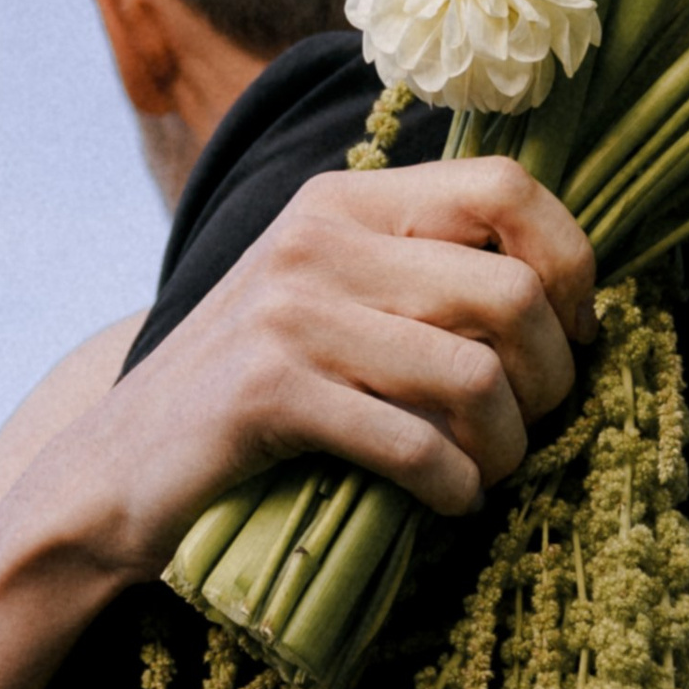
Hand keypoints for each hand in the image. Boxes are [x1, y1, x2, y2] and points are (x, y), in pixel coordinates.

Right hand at [52, 159, 598, 572]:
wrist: (115, 475)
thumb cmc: (253, 400)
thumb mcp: (331, 303)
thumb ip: (421, 276)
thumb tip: (570, 295)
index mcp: (344, 200)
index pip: (506, 185)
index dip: (571, 262)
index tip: (572, 334)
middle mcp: (318, 237)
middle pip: (512, 290)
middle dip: (554, 378)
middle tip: (532, 427)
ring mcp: (289, 312)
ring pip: (478, 375)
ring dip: (506, 447)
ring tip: (486, 474)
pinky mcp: (267, 393)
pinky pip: (417, 444)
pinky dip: (455, 488)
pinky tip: (447, 504)